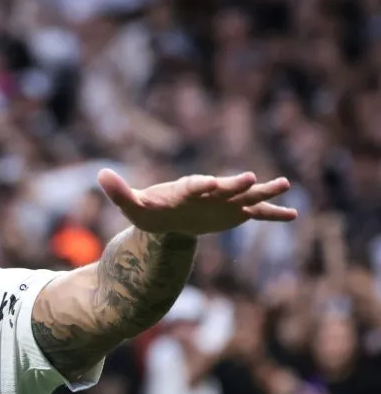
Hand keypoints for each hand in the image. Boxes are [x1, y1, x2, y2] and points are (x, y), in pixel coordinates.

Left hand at [98, 169, 297, 235]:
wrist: (169, 219)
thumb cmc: (151, 210)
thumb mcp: (133, 205)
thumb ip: (119, 192)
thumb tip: (100, 174)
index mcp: (185, 189)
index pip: (193, 185)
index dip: (200, 184)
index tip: (208, 183)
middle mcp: (209, 192)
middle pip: (223, 187)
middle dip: (234, 184)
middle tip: (250, 177)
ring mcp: (224, 202)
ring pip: (246, 196)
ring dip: (263, 191)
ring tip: (284, 185)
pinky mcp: (234, 213)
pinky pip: (257, 213)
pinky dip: (273, 214)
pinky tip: (294, 214)